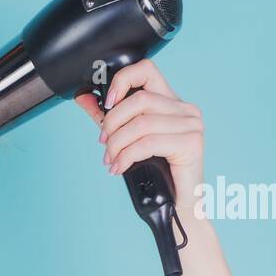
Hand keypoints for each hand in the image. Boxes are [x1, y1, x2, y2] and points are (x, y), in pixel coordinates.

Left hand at [74, 58, 204, 199]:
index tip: (105, 103)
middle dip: (113, 122)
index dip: (122, 80)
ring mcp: (192, 124)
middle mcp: (185, 109)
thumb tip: (83, 97)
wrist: (176, 204)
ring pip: (142, 123)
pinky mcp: (192, 143)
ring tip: (111, 159)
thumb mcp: (127, 139)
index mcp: (171, 102)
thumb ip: (108, 117)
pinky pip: (149, 142)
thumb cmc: (155, 173)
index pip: (146, 70)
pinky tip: (120, 167)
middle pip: (140, 99)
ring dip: (117, 143)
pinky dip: (127, 156)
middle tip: (104, 143)